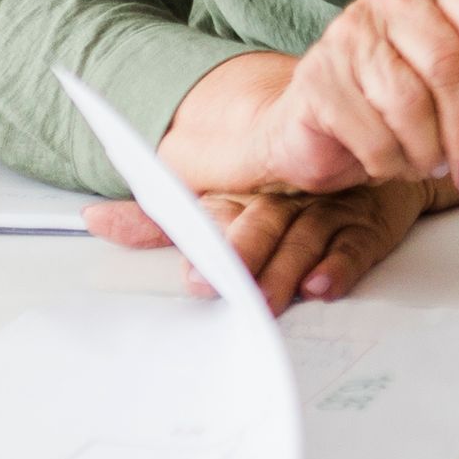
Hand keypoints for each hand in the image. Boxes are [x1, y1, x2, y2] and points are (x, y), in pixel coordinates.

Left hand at [85, 179, 427, 314]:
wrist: (361, 160)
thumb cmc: (280, 195)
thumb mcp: (215, 203)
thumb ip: (158, 220)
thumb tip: (93, 219)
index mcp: (245, 192)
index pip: (218, 214)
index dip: (205, 243)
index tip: (193, 275)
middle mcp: (286, 199)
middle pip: (263, 224)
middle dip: (246, 256)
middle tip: (227, 288)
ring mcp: (327, 212)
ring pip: (305, 238)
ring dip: (287, 268)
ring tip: (271, 299)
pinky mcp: (365, 228)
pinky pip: (354, 246)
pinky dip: (340, 267)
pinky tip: (323, 286)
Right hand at [281, 0, 458, 197]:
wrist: (326, 127)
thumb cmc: (406, 106)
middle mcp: (393, 0)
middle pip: (446, 63)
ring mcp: (348, 34)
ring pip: (408, 102)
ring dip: (429, 152)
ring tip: (430, 165)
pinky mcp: (317, 78)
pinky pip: (372, 134)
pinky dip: (392, 164)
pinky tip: (392, 164)